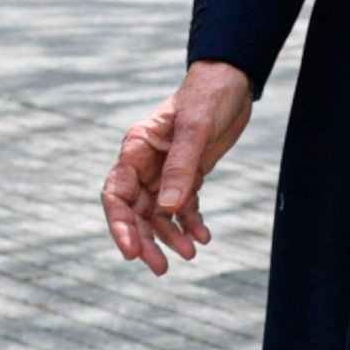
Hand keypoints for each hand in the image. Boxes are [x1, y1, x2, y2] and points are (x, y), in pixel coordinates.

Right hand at [101, 62, 255, 272]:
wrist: (233, 81)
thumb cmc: (209, 96)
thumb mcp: (195, 129)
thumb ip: (180, 168)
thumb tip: (167, 208)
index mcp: (136, 148)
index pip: (116, 193)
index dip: (119, 225)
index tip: (131, 253)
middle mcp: (145, 163)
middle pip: (136, 211)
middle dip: (146, 240)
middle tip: (160, 269)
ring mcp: (165, 170)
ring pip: (159, 214)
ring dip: (170, 236)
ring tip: (190, 255)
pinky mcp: (188, 175)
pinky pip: (184, 207)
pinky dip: (191, 223)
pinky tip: (204, 237)